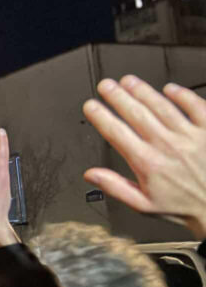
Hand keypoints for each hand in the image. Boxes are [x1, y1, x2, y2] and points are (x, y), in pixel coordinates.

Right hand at [83, 76, 205, 238]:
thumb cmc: (183, 206)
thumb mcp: (143, 205)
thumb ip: (115, 187)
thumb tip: (91, 175)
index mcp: (148, 164)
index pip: (116, 133)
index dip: (101, 117)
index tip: (91, 106)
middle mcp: (167, 146)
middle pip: (136, 114)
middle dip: (118, 97)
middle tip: (106, 85)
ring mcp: (189, 136)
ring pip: (162, 106)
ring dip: (143, 91)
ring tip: (129, 81)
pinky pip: (195, 106)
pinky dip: (182, 95)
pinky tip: (169, 88)